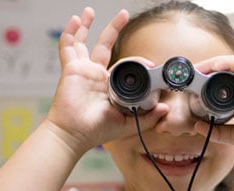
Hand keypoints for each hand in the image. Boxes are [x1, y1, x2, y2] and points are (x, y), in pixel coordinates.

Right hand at [46, 7, 168, 151]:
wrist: (75, 135)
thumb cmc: (97, 131)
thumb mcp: (128, 124)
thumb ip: (148, 117)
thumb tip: (165, 109)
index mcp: (109, 85)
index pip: (124, 65)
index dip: (138, 62)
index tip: (150, 64)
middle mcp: (96, 75)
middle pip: (105, 45)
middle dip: (114, 28)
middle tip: (123, 14)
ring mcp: (83, 70)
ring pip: (84, 42)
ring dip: (87, 25)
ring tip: (89, 11)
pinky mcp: (72, 69)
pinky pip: (68, 48)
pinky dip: (70, 33)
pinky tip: (76, 20)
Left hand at [193, 56, 233, 162]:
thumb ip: (216, 130)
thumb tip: (197, 126)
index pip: (230, 74)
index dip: (211, 72)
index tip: (194, 79)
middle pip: (230, 66)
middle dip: (208, 66)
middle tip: (190, 72)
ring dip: (213, 63)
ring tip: (197, 69)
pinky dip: (227, 65)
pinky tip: (213, 67)